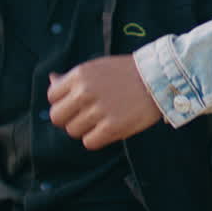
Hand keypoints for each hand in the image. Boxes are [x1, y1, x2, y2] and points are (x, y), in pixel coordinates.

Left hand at [47, 55, 161, 148]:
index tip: (76, 104)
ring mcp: (98, 110)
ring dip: (85, 129)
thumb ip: (72, 77)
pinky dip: (96, 139)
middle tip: (85, 116)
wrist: (159, 78)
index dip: (63, 102)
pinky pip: (89, 142)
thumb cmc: (127, 72)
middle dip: (69, 119)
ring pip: (73, 131)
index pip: (52, 97)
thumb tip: (51, 79)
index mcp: (80, 75)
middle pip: (57, 117)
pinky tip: (107, 130)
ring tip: (100, 121)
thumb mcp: (97, 67)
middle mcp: (85, 92)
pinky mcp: (112, 127)